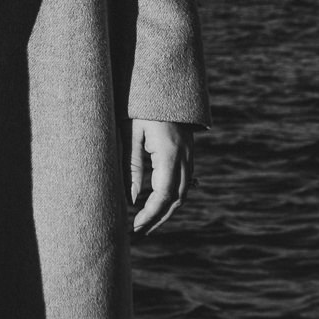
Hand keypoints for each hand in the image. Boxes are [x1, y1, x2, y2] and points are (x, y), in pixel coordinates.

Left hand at [129, 118, 194, 236]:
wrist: (165, 85)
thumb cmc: (141, 107)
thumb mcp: (129, 133)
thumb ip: (131, 167)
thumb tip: (132, 200)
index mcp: (169, 154)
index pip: (163, 195)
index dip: (150, 214)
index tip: (135, 226)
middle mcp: (184, 159)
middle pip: (175, 200)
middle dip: (157, 219)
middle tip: (137, 233)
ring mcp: (189, 158)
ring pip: (181, 194)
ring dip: (164, 211)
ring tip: (143, 224)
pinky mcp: (188, 156)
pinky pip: (182, 184)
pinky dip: (170, 199)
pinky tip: (156, 206)